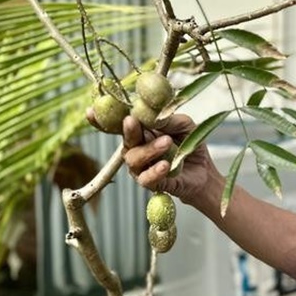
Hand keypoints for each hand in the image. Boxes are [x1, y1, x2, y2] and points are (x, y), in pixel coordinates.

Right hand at [86, 106, 222, 205]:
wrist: (205, 169)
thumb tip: (154, 115)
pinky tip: (166, 164)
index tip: (90, 111)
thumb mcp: (184, 124)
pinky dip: (155, 171)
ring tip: (167, 142)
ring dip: (149, 149)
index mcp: (141, 132)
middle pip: (125, 141)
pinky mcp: (152, 184)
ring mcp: (141, 168)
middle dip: (128, 131)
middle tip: (132, 122)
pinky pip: (145, 179)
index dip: (102, 120)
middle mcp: (135, 150)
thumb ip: (168, 119)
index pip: (117, 125)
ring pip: (133, 159)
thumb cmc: (189, 142)